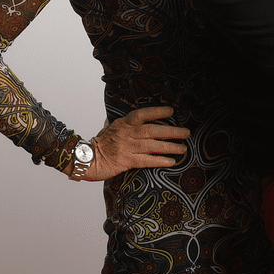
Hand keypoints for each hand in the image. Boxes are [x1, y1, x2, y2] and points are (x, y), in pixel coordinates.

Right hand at [76, 106, 191, 181]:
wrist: (87, 159)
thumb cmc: (100, 143)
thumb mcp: (111, 127)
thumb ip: (125, 123)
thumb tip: (136, 117)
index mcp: (124, 123)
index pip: (143, 114)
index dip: (157, 112)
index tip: (171, 112)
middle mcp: (127, 134)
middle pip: (153, 130)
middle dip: (172, 132)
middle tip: (186, 133)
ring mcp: (127, 147)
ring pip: (153, 145)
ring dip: (170, 147)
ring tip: (183, 148)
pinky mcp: (127, 161)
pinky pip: (147, 160)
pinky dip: (160, 160)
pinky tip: (171, 161)